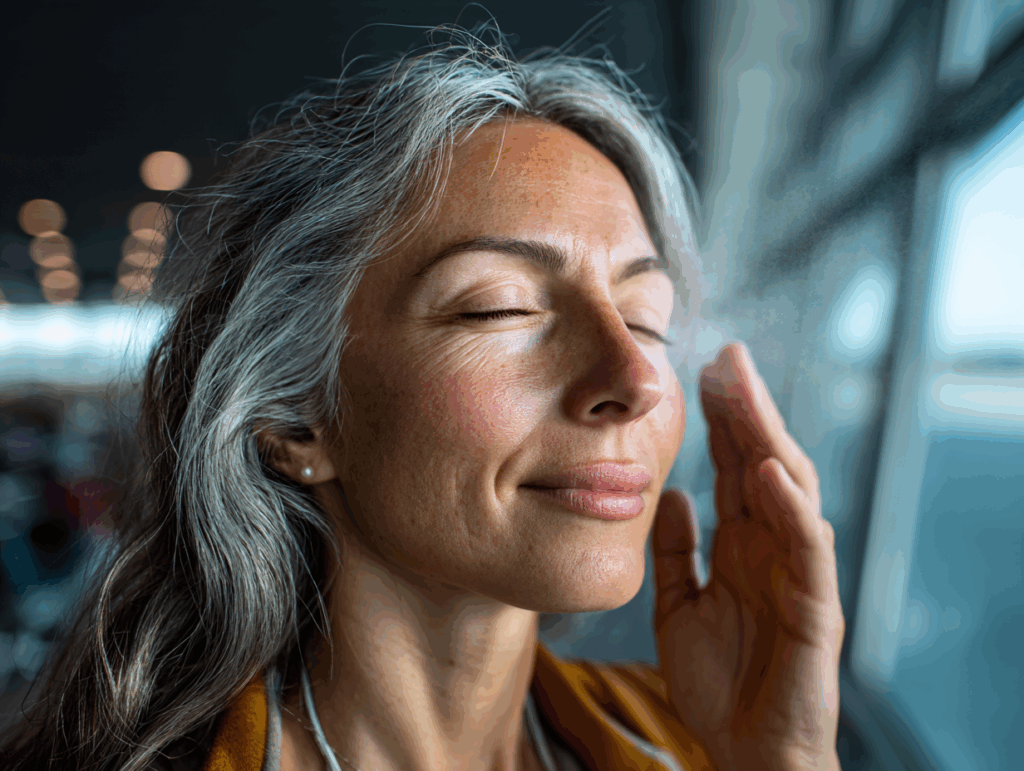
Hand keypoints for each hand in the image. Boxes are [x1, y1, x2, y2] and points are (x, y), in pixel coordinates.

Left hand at [653, 343, 843, 770]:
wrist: (746, 751)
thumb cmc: (720, 683)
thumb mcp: (679, 605)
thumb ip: (676, 551)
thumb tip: (670, 494)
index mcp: (742, 544)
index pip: (733, 466)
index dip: (721, 420)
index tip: (700, 369)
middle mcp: (772, 547)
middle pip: (762, 461)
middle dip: (746, 408)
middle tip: (727, 355)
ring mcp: (797, 571)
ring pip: (788, 489)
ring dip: (767, 436)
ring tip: (743, 388)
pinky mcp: (814, 606)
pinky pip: (804, 547)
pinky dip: (788, 505)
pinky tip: (764, 466)